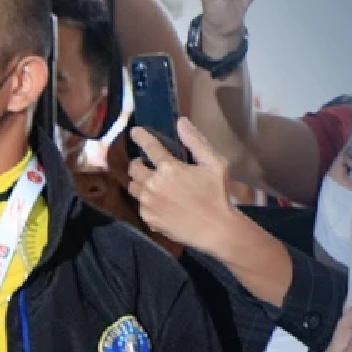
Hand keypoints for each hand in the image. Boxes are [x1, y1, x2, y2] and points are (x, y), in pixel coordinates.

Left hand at [125, 118, 244, 254]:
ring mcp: (148, 202)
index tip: (135, 131)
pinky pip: (140, 204)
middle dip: (139, 163)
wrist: (215, 228)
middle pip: (134, 168)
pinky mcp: (147, 218)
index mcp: (169, 168)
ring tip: (154, 184)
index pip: (149, 146)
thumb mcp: (215, 164)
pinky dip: (147, 201)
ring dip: (140, 182)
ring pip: (133, 186)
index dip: (141, 136)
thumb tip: (181, 122)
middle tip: (148, 164)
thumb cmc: (217, 194)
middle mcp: (153, 184)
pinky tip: (161, 202)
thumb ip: (196, 142)